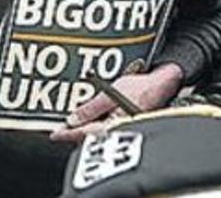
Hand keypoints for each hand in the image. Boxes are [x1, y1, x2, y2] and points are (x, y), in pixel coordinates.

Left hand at [49, 63, 183, 142]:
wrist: (165, 83)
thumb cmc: (142, 86)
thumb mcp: (111, 92)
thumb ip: (92, 108)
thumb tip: (73, 120)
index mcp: (115, 126)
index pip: (86, 134)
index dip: (68, 134)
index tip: (55, 134)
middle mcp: (121, 132)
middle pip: (92, 138)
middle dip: (76, 134)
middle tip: (60, 131)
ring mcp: (125, 128)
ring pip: (100, 134)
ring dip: (86, 129)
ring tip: (72, 124)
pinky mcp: (129, 122)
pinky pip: (109, 127)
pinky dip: (98, 125)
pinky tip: (92, 119)